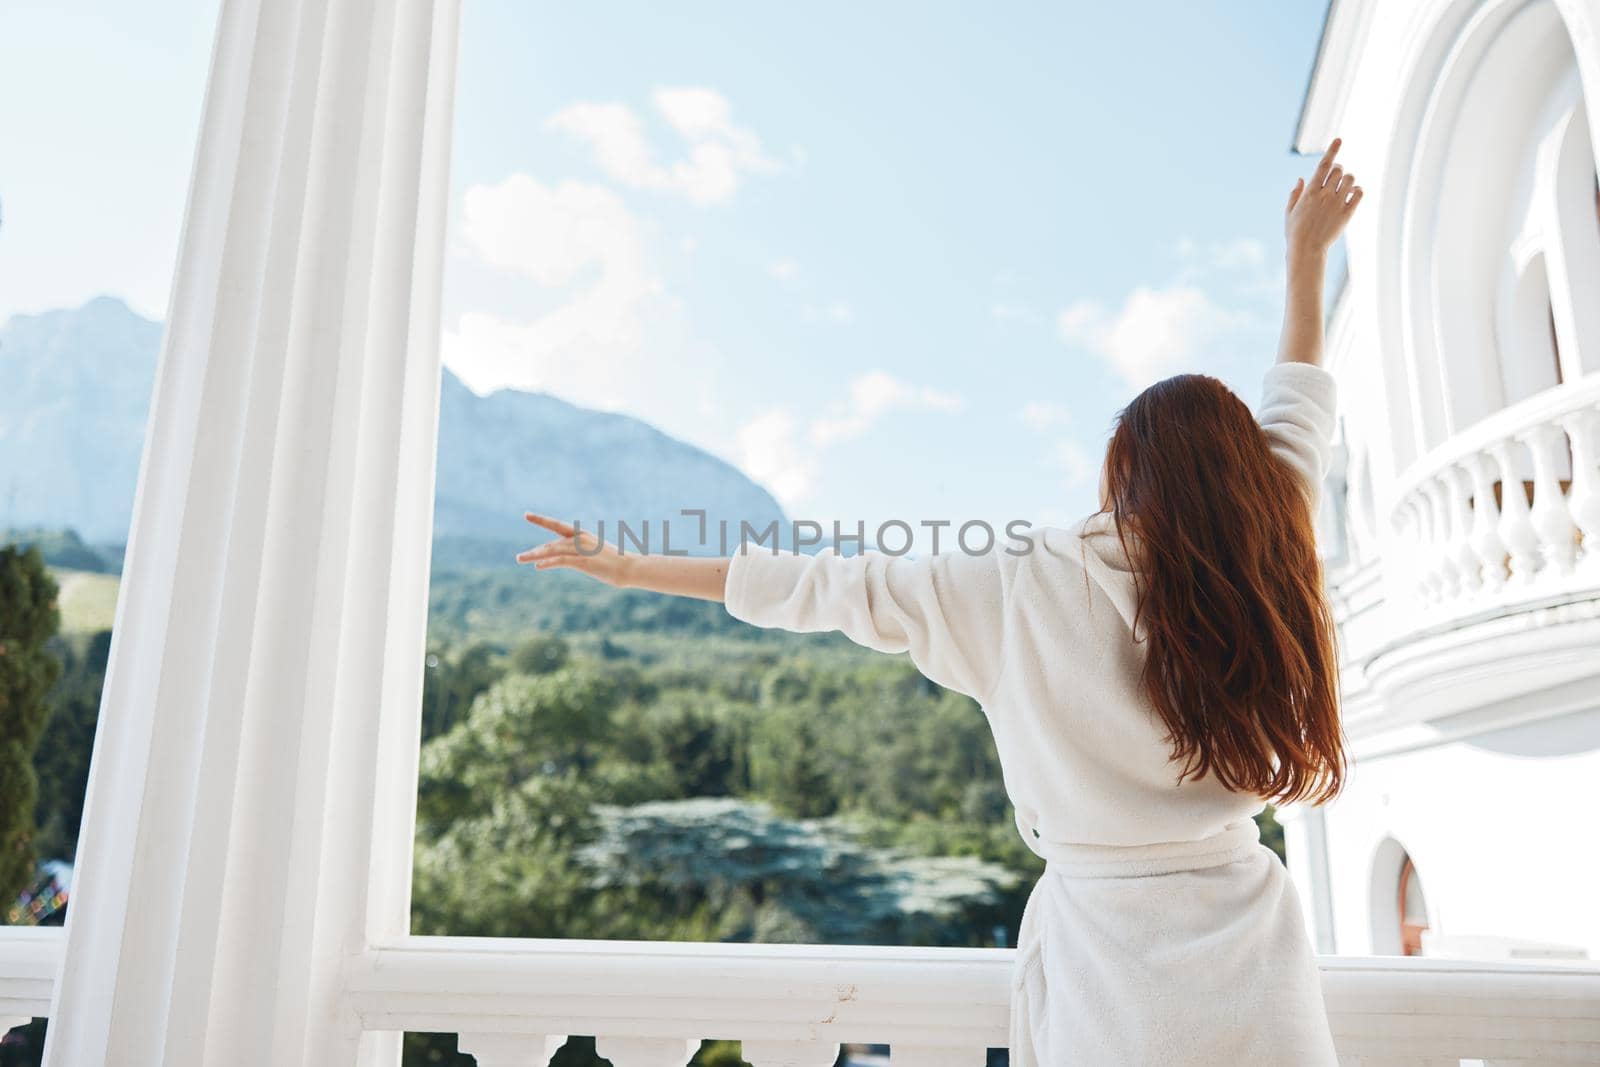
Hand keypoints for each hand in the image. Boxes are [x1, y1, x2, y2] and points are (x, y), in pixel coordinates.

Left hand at [516, 512, 632, 586]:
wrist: (631, 568)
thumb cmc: (618, 563)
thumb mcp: (598, 555)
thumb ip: (584, 555)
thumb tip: (575, 560)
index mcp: (584, 535)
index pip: (558, 526)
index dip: (541, 520)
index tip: (527, 514)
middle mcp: (580, 539)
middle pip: (551, 543)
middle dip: (535, 550)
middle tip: (519, 557)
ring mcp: (581, 549)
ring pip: (552, 551)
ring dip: (535, 556)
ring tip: (520, 559)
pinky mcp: (583, 561)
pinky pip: (560, 560)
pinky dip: (547, 562)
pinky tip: (537, 566)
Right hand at [1285, 138, 1361, 261]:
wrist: (1306, 250)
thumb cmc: (1295, 232)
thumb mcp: (1289, 212)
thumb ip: (1295, 194)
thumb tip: (1302, 178)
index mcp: (1310, 192)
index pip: (1323, 165)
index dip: (1332, 150)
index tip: (1339, 139)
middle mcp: (1325, 195)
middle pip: (1338, 170)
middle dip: (1338, 170)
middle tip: (1335, 176)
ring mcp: (1337, 204)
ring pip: (1350, 179)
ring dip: (1348, 179)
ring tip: (1344, 186)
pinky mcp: (1347, 213)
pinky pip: (1359, 194)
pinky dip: (1358, 190)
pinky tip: (1353, 193)